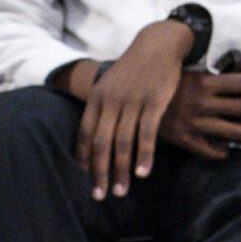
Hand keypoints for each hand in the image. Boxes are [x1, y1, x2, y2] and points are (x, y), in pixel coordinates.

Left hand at [73, 19, 195, 198]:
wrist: (157, 45)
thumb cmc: (134, 69)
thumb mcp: (111, 84)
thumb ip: (102, 108)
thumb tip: (94, 136)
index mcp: (96, 98)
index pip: (84, 134)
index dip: (83, 159)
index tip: (84, 180)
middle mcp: (111, 101)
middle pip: (100, 143)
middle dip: (99, 173)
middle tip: (100, 196)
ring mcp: (132, 101)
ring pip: (122, 142)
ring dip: (121, 170)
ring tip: (122, 191)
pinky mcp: (154, 101)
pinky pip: (147, 134)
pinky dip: (144, 155)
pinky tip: (144, 173)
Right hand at [158, 67, 240, 160]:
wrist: (131, 101)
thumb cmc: (163, 85)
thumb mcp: (187, 75)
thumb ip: (211, 80)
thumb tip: (240, 81)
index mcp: (204, 83)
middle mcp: (202, 103)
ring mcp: (194, 123)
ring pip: (236, 132)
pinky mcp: (185, 140)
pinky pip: (213, 152)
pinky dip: (224, 151)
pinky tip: (227, 147)